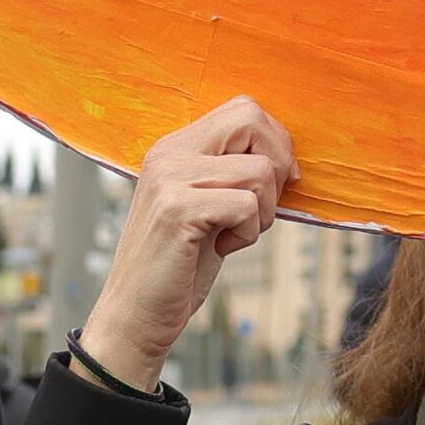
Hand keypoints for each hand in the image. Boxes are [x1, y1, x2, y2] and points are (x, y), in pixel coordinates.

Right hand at [80, 99, 292, 392]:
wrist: (136, 315)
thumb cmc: (180, 265)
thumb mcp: (208, 206)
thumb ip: (233, 174)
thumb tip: (288, 159)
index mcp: (176, 146)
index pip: (244, 108)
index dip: (275, 142)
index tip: (277, 184)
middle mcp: (169, 152)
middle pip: (252, 119)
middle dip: (277, 165)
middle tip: (262, 207)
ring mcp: (170, 178)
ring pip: (260, 171)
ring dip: (263, 213)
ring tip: (230, 234)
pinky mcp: (178, 210)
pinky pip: (248, 206)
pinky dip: (248, 234)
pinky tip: (219, 249)